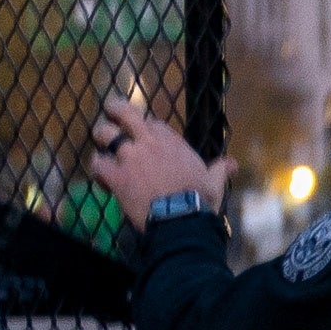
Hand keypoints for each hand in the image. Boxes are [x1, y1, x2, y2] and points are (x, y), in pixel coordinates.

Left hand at [89, 99, 229, 220]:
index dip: (145, 129)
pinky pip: (98, 164)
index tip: (144, 139)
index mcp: (171, 141)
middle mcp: (148, 143)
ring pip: (105, 134)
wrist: (182, 219)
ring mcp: (131, 158)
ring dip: (101, 137)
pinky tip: (101, 176)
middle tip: (109, 110)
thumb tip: (233, 164)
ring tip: (100, 144)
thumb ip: (220, 169)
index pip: (152, 124)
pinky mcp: (117, 176)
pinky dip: (97, 168)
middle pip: (125, 113)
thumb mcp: (214, 182)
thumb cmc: (199, 200)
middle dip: (115, 110)